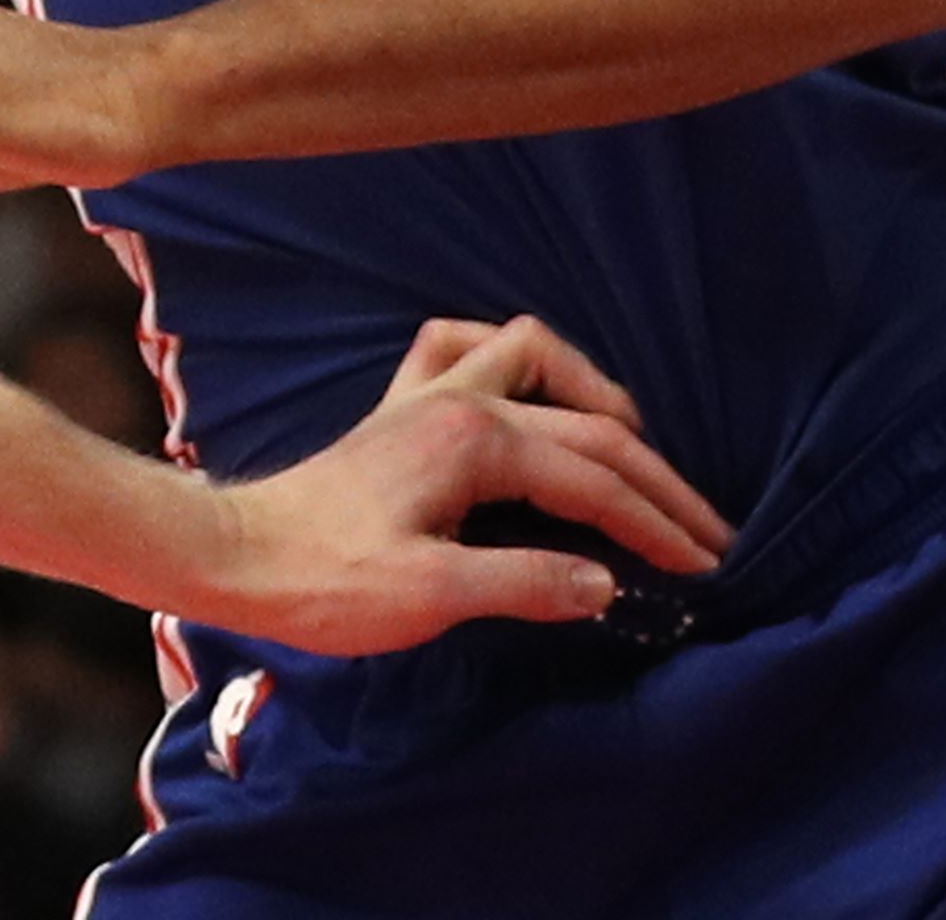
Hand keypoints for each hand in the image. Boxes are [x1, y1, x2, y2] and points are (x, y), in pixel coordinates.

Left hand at [182, 318, 733, 651]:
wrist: (237, 557)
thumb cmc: (326, 581)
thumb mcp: (432, 595)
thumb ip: (526, 583)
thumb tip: (607, 582)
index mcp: (477, 441)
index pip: (594, 482)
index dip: (658, 526)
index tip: (708, 565)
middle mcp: (461, 400)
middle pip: (588, 429)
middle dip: (655, 481)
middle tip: (708, 532)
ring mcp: (430, 397)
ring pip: (535, 356)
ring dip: (593, 394)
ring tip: (634, 448)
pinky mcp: (403, 413)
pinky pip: (468, 350)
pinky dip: (512, 363)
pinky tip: (529, 394)